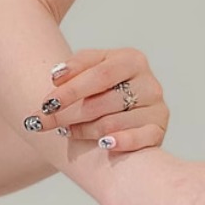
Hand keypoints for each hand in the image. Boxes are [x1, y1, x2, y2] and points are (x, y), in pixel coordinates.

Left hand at [23, 46, 169, 157]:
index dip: (71, 90)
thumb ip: (74, 67)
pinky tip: (103, 144)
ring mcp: (157, 108)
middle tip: (46, 123)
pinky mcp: (158, 131)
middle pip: (103, 102)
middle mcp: (149, 82)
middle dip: (70, 114)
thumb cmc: (102, 86)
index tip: (46, 103)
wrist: (126, 106)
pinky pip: (140, 139)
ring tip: (67, 131)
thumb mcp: (89, 68)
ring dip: (84, 130)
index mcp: (131, 59)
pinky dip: (121, 141)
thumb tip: (56, 77)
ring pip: (113, 123)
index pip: (99, 75)